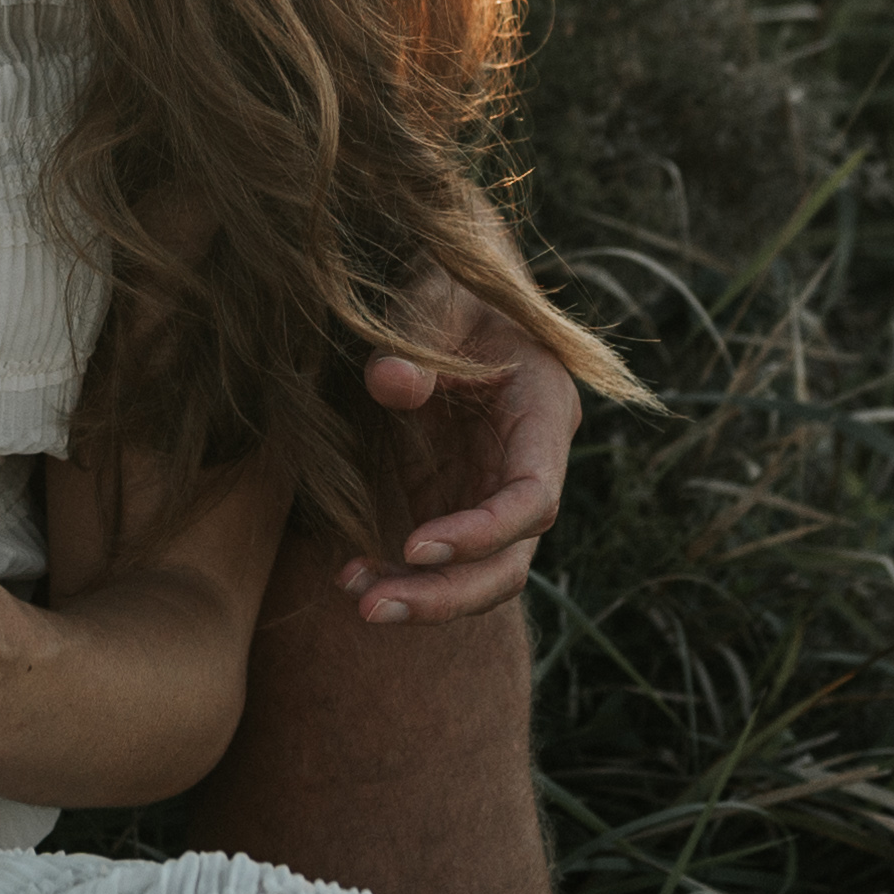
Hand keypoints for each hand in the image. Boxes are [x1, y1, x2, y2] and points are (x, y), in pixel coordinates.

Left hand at [341, 264, 585, 625]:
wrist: (450, 291)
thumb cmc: (452, 283)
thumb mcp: (436, 290)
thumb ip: (415, 331)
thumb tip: (392, 384)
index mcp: (544, 410)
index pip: (532, 497)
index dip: (483, 533)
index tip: (415, 546)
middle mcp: (529, 463)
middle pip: (511, 559)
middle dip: (450, 595)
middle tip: (374, 610)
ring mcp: (493, 490)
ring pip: (479, 574)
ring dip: (423, 598)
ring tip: (356, 599)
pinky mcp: (457, 500)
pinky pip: (440, 560)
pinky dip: (400, 576)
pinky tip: (348, 575)